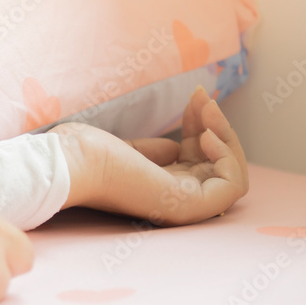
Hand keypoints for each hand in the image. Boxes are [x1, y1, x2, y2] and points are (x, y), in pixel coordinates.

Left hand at [51, 86, 248, 225]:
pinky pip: (233, 186)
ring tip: (207, 109)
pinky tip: (206, 135)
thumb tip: (177, 147)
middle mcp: (175, 202)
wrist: (72, 162)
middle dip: (216, 125)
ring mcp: (183, 207)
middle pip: (218, 165)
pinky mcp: (188, 205)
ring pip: (231, 174)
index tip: (195, 100)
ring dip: (227, 136)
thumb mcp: (131, 150)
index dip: (202, 127)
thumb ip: (156, 152)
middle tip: (203, 97)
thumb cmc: (89, 154)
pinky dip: (228, 157)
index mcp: (159, 190)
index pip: (199, 161)